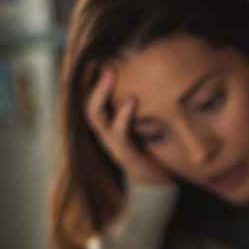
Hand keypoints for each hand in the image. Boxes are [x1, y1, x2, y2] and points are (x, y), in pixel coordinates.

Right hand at [85, 68, 174, 185]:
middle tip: (105, 64)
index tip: (104, 61)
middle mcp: (107, 136)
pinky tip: (132, 100)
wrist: (159, 188)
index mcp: (110, 129)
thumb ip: (144, 110)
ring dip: (101, 94)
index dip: (95, 84)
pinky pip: (119, 132)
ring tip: (110, 74)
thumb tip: (152, 81)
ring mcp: (114, 146)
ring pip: (96, 117)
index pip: (95, 103)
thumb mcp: (146, 128)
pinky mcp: (126, 155)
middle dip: (94, 85)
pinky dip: (124, 115)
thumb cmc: (154, 154)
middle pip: (89, 107)